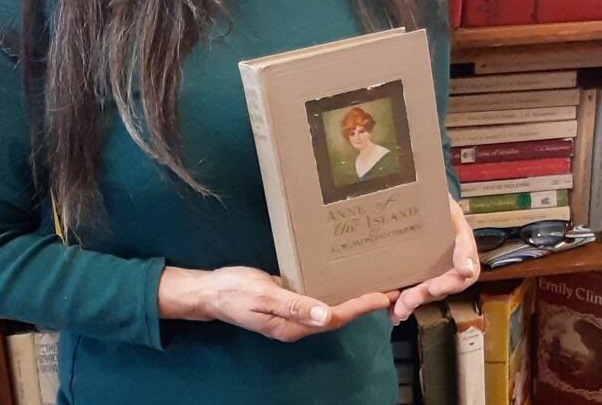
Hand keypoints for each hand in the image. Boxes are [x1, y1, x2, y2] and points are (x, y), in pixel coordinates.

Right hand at [159, 265, 397, 341]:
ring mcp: (293, 311)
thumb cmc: (235, 291)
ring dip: (352, 296)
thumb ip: (294, 305)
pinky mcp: (287, 299)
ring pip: (329, 306)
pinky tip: (341, 276)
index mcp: (294, 325)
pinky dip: (334, 288)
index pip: (335, 317)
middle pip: (338, 315)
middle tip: (391, 287)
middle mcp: (298, 322)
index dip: (360, 307)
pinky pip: (317, 296)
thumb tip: (328, 315)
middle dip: (364, 303)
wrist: (210, 291)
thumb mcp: (262, 295)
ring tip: (374, 281)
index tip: (384, 295)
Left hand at [388, 195, 479, 323]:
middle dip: (423, 296)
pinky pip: (410, 291)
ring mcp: (430, 272)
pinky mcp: (413, 274)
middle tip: (408, 301)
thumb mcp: (452, 212)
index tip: (435, 287)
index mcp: (462, 254)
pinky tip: (391, 313)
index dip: (449, 284)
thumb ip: (461, 239)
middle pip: (440, 289)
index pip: (463, 277)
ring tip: (397, 312)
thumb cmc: (439, 202)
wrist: (419, 193)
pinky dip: (401, 304)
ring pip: (424, 293)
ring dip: (411, 304)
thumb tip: (467, 270)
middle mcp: (448, 268)